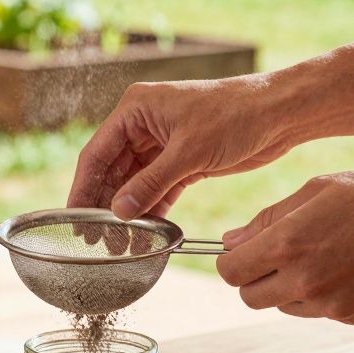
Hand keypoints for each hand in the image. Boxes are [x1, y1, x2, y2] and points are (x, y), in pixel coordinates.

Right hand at [68, 75, 300, 220]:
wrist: (279, 113)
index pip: (97, 153)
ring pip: (134, 184)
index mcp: (135, 108)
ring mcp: (162, 143)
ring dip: (128, 212)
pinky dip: (153, 210)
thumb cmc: (235, 115)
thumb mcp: (189, 152)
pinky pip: (158, 189)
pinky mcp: (182, 160)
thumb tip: (118, 212)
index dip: (83, 188)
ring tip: (121, 244)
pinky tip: (147, 233)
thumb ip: (150, 184)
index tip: (74, 220)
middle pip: (112, 171)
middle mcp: (143, 124)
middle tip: (97, 241)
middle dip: (105, 206)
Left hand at [215, 167, 353, 325]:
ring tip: (323, 254)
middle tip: (277, 254)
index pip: (230, 271)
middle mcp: (305, 281)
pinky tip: (349, 267)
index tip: (243, 250)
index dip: (231, 260)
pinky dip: (323, 295)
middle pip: (250, 297)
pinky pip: (320, 312)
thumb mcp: (319, 189)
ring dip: (288, 287)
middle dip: (254, 277)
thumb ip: (269, 219)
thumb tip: (230, 242)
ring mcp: (331, 305)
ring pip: (284, 306)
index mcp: (289, 244)